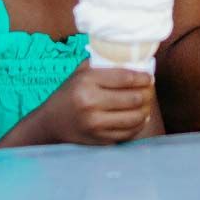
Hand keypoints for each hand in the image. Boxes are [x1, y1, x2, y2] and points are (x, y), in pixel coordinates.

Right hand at [38, 61, 155, 145]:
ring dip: (145, 110)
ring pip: (134, 118)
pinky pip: (127, 133)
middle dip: (147, 94)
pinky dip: (138, 125)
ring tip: (146, 104)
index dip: (142, 78)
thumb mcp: (81, 72)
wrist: (50, 122)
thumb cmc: (70, 93)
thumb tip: (133, 59)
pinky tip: (139, 118)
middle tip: (149, 91)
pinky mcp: (98, 140)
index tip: (149, 78)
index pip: (125, 78)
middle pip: (133, 98)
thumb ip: (103, 63)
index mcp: (87, 82)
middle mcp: (90, 103)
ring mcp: (95, 124)